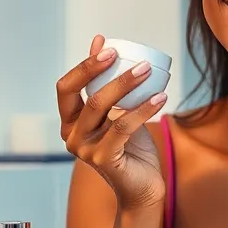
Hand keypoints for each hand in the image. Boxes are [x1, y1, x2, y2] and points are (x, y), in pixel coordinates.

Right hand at [57, 35, 168, 208]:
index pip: (65, 87)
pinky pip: (123, 126)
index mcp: (69, 121)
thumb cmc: (130, 146)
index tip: (110, 48)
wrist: (142, 186)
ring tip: (149, 71)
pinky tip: (161, 96)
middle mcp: (71, 136)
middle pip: (85, 96)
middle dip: (106, 72)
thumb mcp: (116, 111)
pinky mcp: (102, 159)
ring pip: (102, 108)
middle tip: (135, 60)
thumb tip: (100, 41)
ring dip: (128, 86)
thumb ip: (105, 82)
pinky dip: (144, 108)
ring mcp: (85, 149)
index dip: (85, 66)